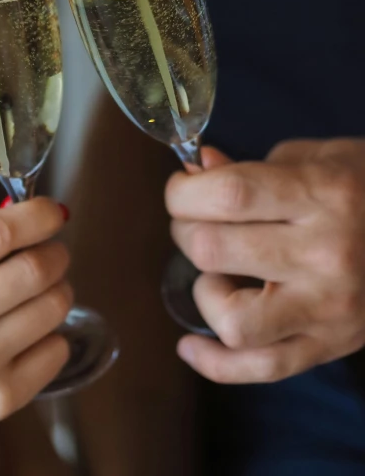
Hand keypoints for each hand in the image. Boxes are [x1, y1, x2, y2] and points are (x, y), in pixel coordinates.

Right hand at [0, 198, 71, 471]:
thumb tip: (32, 219)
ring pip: (53, 307)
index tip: (54, 213)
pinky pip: (56, 349)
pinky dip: (53, 334)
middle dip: (56, 254)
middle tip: (54, 255)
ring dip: (59, 291)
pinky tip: (33, 335)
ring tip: (44, 294)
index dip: (37, 217)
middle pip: (34, 269)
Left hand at [165, 140, 364, 383]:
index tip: (181, 190)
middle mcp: (326, 254)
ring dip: (205, 292)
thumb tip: (195, 174)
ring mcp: (329, 307)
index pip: (228, 195)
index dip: (183, 193)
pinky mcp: (331, 345)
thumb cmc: (364, 186)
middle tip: (195, 223)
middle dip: (184, 231)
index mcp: (322, 194)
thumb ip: (249, 169)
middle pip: (214, 250)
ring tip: (218, 273)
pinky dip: (216, 364)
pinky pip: (263, 368)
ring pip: (232, 320)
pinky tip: (191, 346)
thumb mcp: (314, 158)